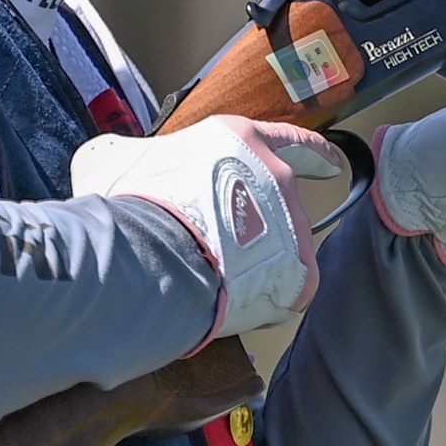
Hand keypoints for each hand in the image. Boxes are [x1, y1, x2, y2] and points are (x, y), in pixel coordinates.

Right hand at [74, 116, 349, 341]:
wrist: (149, 257)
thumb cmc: (131, 200)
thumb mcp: (111, 158)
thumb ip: (129, 155)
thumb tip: (116, 159)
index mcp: (243, 140)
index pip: (292, 139)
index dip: (313, 152)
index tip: (333, 163)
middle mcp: (278, 178)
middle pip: (280, 200)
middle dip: (260, 220)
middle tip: (229, 239)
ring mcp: (292, 228)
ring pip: (281, 247)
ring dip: (254, 261)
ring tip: (215, 278)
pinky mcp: (298, 278)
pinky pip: (283, 290)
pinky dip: (260, 299)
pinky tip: (232, 306)